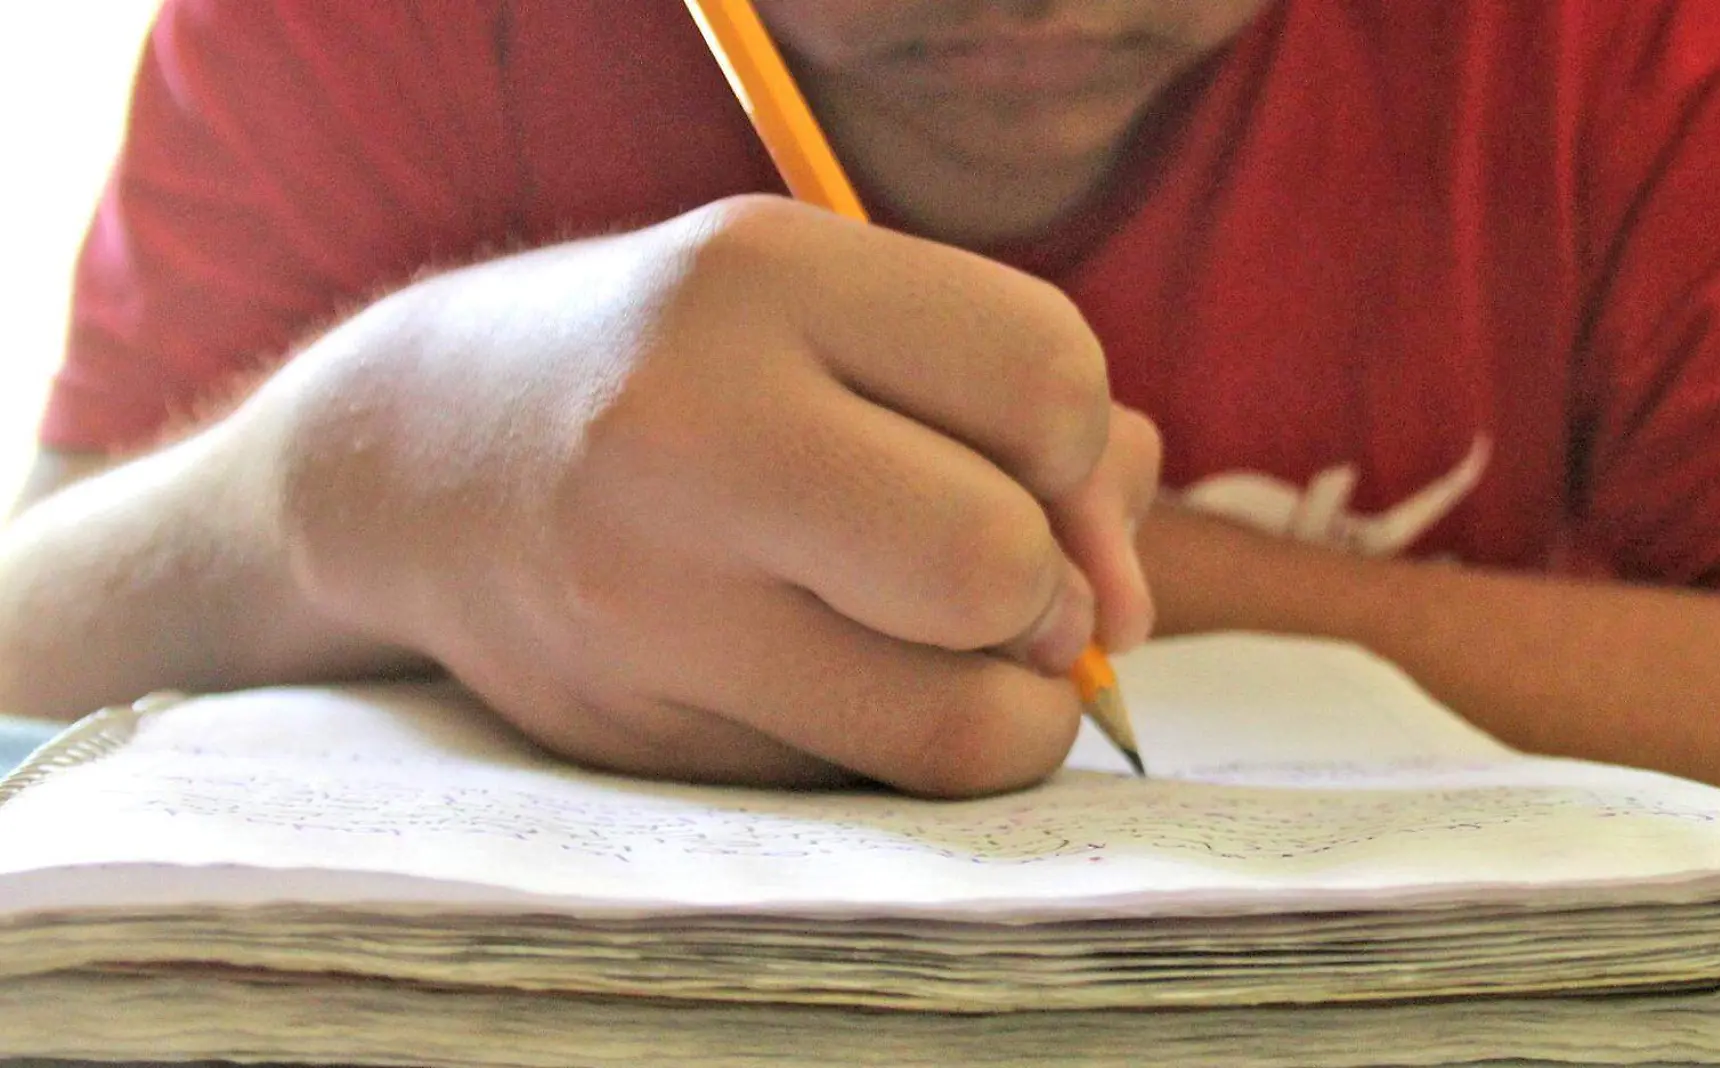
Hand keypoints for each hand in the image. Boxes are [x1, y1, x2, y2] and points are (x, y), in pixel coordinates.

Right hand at [271, 196, 1157, 795]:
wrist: (419, 461)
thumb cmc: (679, 369)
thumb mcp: (830, 307)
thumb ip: (1014, 401)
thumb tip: (1127, 587)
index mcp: (761, 278)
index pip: (1043, 376)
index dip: (1085, 452)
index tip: (1046, 477)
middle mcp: (688, 431)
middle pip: (995, 565)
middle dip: (1047, 594)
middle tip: (1005, 586)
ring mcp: (650, 602)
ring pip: (956, 723)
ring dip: (1011, 705)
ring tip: (954, 653)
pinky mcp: (642, 736)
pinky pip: (875, 787)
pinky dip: (913, 750)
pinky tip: (854, 683)